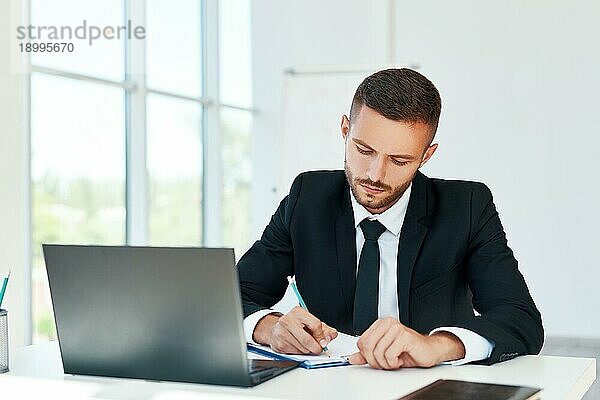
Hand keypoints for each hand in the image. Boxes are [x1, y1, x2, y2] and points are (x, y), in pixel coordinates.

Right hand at [253, 306, 337, 354]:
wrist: (276, 329)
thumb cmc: (295, 325)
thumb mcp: (310, 322)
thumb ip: (324, 329)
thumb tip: (332, 335)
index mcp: (298, 312)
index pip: (315, 324)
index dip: (321, 336)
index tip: (324, 341)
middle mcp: (287, 320)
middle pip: (307, 339)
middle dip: (316, 347)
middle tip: (319, 348)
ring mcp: (281, 333)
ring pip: (302, 348)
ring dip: (308, 350)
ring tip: (307, 345)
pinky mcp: (279, 344)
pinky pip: (295, 354)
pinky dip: (300, 353)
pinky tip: (298, 346)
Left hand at [348, 317, 464, 369]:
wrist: (429, 351)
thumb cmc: (408, 350)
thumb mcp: (384, 353)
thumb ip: (368, 354)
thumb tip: (353, 358)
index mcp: (380, 324)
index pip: (361, 342)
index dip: (367, 356)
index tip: (377, 359)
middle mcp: (387, 323)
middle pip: (367, 347)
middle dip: (375, 361)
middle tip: (385, 363)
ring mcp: (396, 328)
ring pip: (378, 352)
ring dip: (385, 363)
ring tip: (394, 361)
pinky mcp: (404, 336)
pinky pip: (389, 355)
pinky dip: (393, 363)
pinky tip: (400, 360)